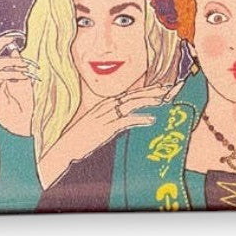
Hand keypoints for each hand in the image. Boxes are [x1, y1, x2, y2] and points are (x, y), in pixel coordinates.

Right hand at [0, 20, 36, 135]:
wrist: (28, 123)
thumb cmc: (29, 102)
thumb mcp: (26, 77)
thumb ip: (18, 63)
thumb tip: (13, 48)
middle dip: (0, 41)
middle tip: (16, 36)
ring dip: (16, 62)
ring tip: (31, 69)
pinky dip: (12, 72)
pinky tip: (24, 77)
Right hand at [38, 82, 173, 188]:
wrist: (65, 148)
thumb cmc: (81, 138)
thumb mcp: (98, 123)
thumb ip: (113, 118)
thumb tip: (127, 118)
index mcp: (106, 104)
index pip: (131, 93)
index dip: (148, 89)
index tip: (164, 87)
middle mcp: (107, 106)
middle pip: (134, 95)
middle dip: (153, 91)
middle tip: (171, 87)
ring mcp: (106, 116)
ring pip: (132, 104)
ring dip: (149, 100)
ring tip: (164, 99)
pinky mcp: (105, 128)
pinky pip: (125, 121)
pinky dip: (139, 119)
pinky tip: (151, 120)